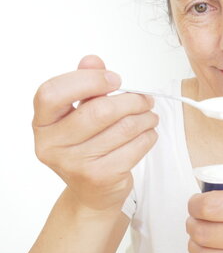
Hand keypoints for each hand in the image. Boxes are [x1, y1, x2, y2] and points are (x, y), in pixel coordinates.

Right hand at [32, 55, 158, 211]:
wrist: (92, 192)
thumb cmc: (88, 146)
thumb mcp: (80, 113)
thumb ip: (85, 84)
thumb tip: (92, 60)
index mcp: (42, 123)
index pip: (52, 92)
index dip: (87, 81)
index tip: (114, 79)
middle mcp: (52, 145)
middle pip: (99, 111)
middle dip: (131, 101)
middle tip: (146, 99)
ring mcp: (74, 164)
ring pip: (123, 128)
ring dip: (145, 118)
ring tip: (150, 116)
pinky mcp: (100, 177)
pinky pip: (135, 147)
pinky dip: (148, 136)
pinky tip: (147, 133)